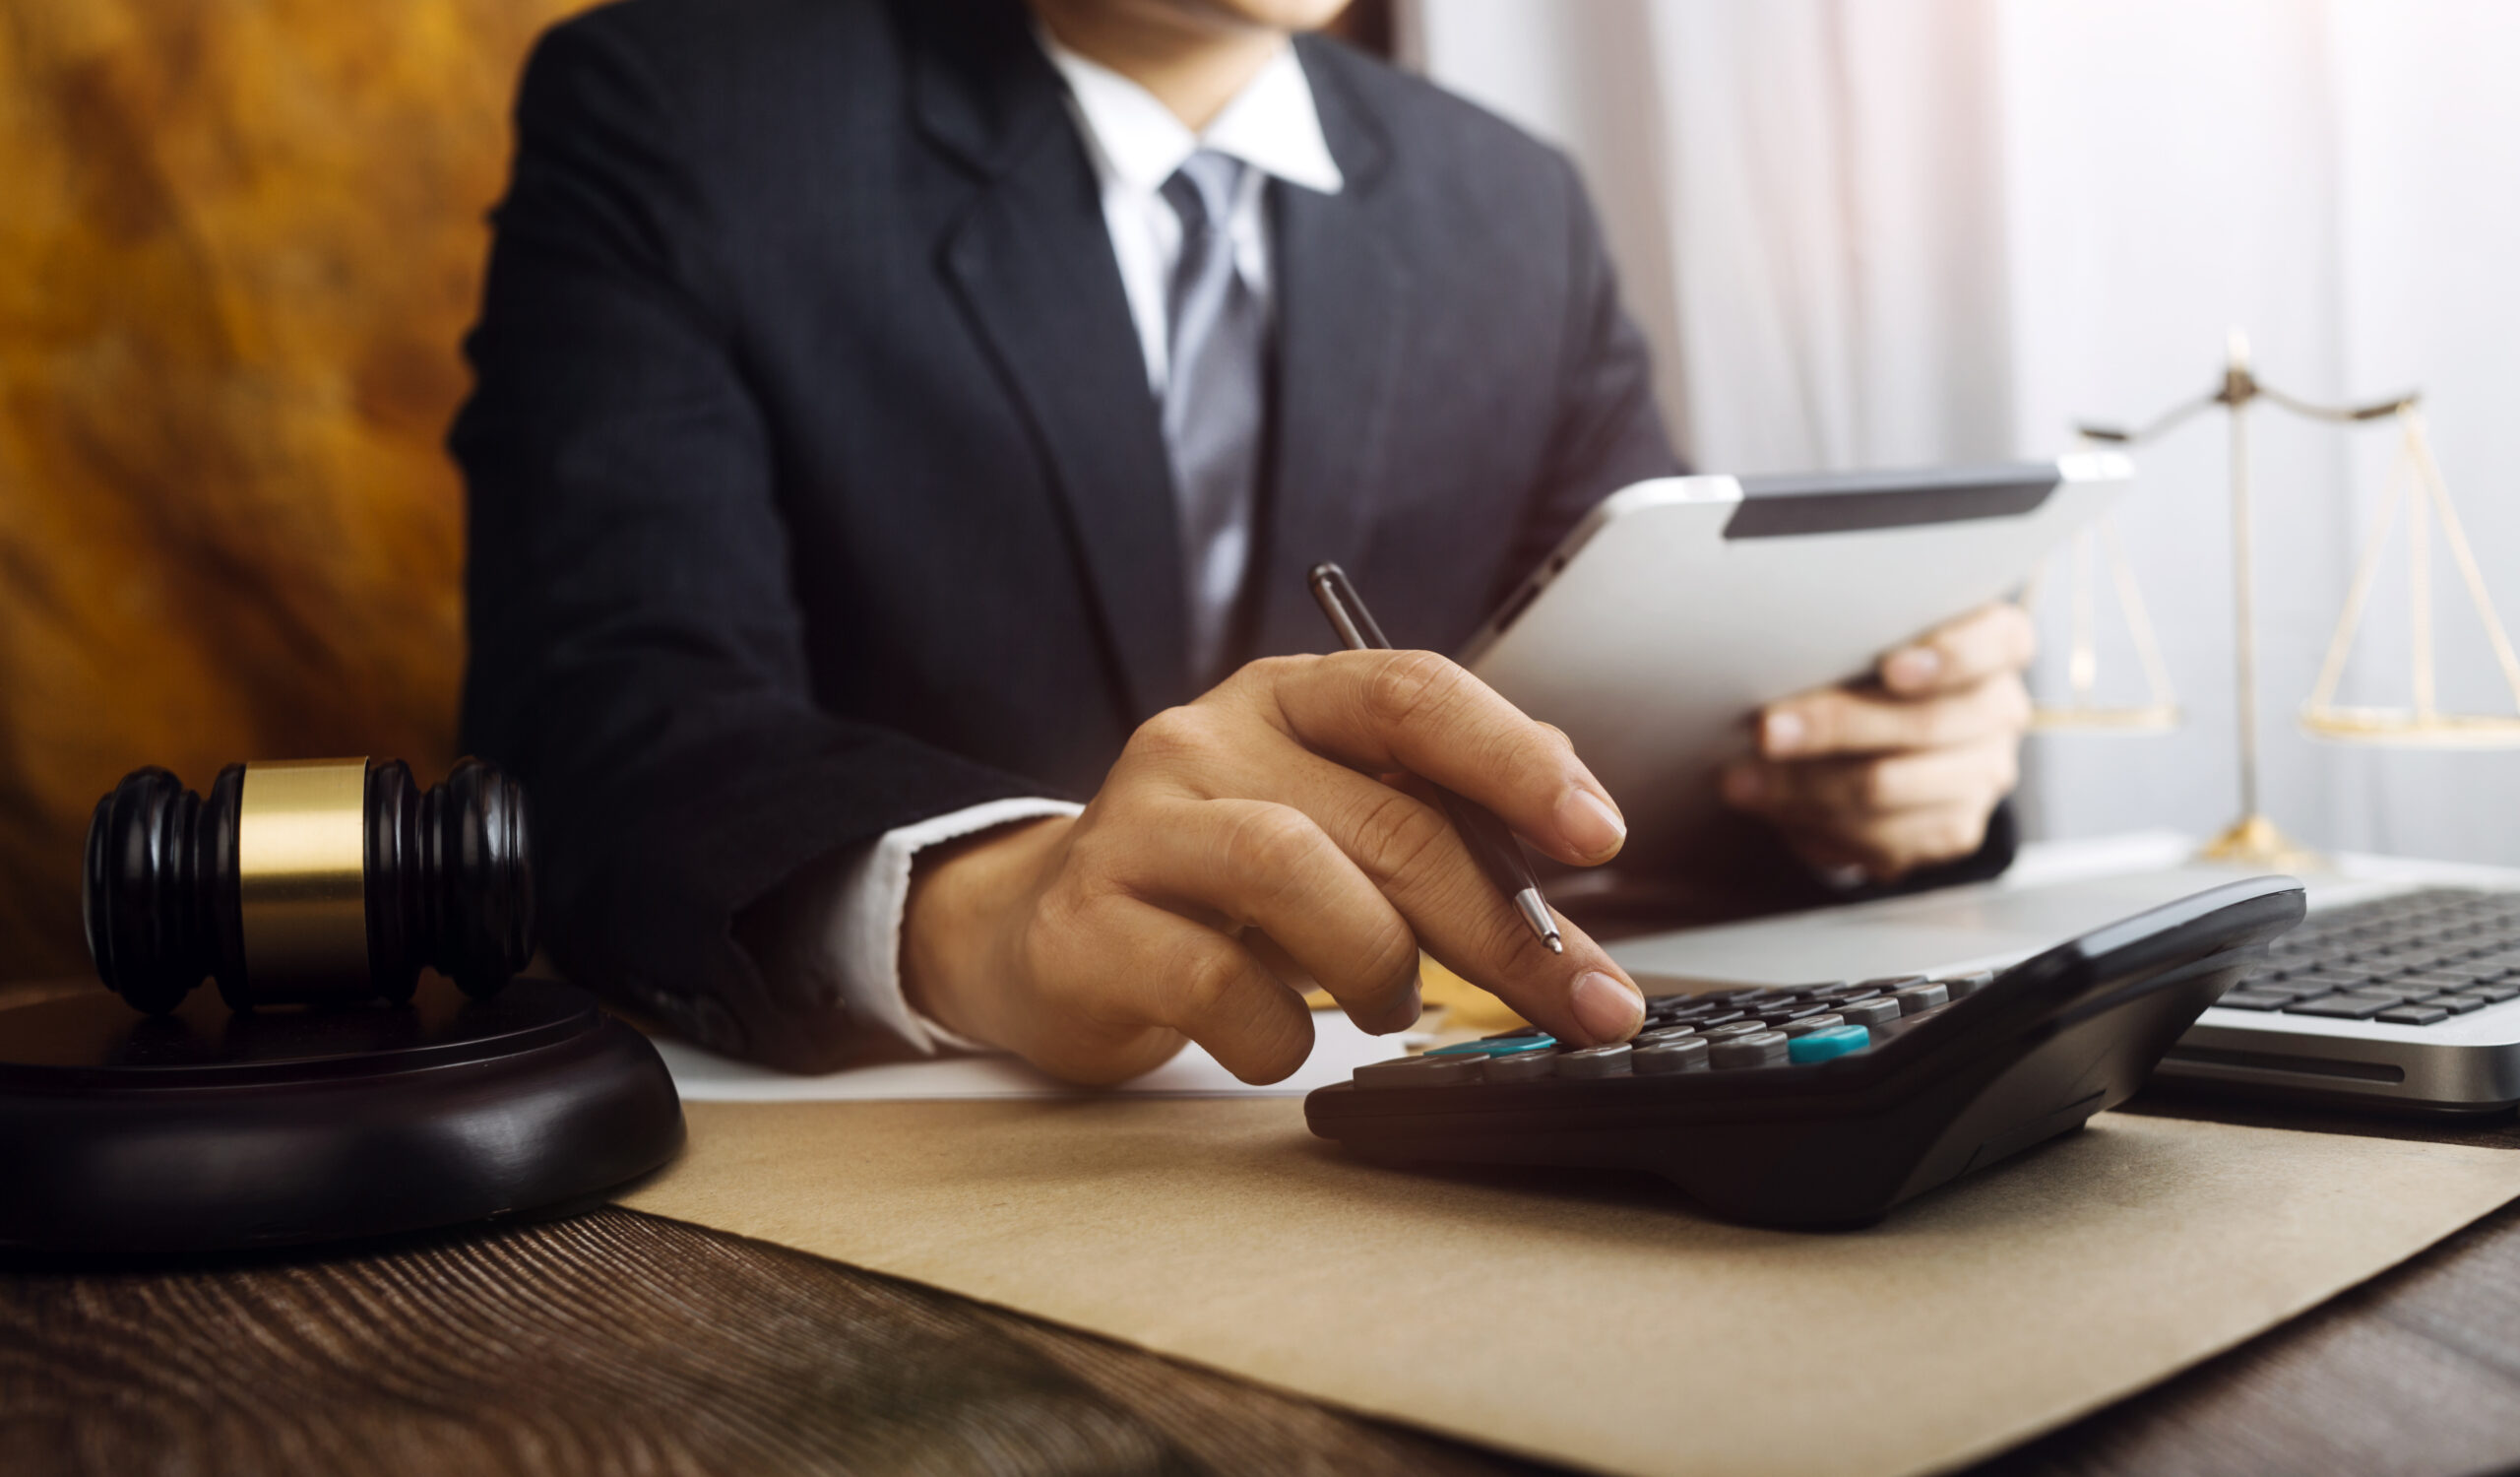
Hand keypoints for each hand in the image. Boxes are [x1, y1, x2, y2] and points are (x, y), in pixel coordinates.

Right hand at [901, 652, 1646, 1084]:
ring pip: (1295, 872)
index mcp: (1286, 699)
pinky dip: (1281, 1033)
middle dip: (1500, 925)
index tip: (1598, 836)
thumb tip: (1578, 852)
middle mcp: (1206, 741)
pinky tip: (1284, 1042)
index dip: (1516, 761)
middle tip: (1576, 1001)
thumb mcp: (1331, 823)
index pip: (1413, 693)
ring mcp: (1138, 827)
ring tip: (1389, 1006)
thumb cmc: (1219, 884)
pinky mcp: (1088, 926)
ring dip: (1380, 964)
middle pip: (1386, 816)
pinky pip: (1216, 983)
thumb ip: (1441, 822)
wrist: (1043, 933)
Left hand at [1720, 602, 2033, 882]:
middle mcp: (2000, 710)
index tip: (1890, 667)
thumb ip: (1842, 638)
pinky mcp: (1954, 829)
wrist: (1888, 737)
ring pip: (1890, 787)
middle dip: (1834, 727)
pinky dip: (1812, 822)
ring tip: (1741, 781)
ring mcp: (1983, 775)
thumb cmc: (1866, 667)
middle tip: (1767, 730)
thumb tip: (1766, 654)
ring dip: (1803, 787)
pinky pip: (1879, 837)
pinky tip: (1770, 806)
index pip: (1998, 643)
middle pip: (1924, 724)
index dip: (1949, 656)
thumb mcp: (1862, 637)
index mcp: (1998, 645)